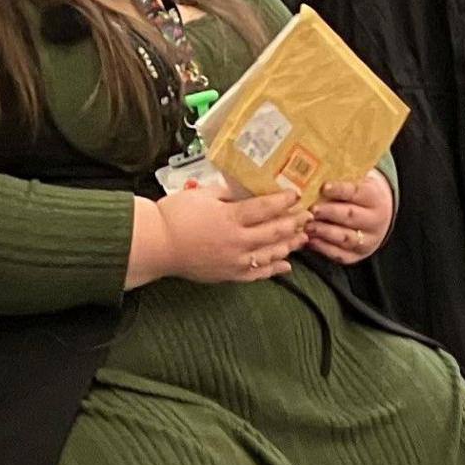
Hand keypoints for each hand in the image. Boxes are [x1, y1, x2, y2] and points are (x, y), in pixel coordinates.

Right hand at [147, 180, 307, 284]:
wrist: (156, 244)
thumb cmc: (175, 215)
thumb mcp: (203, 194)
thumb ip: (228, 193)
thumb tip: (247, 189)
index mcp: (230, 218)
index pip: (265, 208)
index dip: (284, 201)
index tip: (297, 195)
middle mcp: (236, 242)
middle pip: (274, 232)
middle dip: (294, 223)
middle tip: (307, 216)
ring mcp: (234, 261)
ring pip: (270, 254)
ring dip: (289, 245)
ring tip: (302, 238)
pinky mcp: (229, 275)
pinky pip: (257, 275)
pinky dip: (273, 269)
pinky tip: (286, 265)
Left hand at [304, 170, 396, 262]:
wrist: (376, 215)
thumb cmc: (356, 193)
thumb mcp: (356, 181)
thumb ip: (340, 177)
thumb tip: (314, 170)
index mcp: (375, 198)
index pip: (357, 192)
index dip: (340, 190)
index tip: (323, 187)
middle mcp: (375, 220)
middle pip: (351, 216)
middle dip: (329, 212)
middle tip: (312, 209)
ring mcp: (368, 240)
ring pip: (345, 238)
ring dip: (324, 232)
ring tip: (307, 226)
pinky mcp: (357, 255)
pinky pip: (340, 254)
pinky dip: (323, 248)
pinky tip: (309, 240)